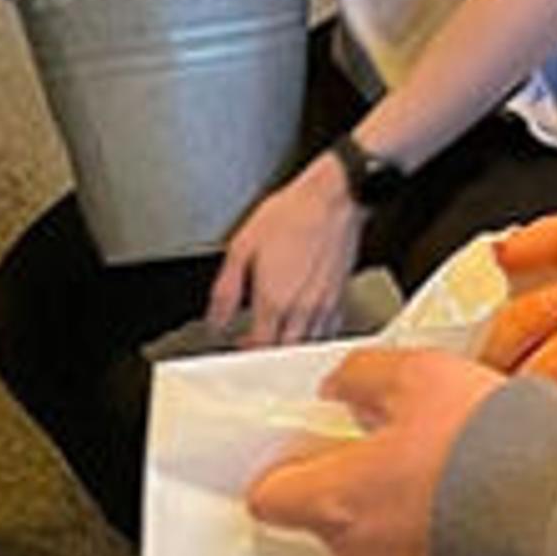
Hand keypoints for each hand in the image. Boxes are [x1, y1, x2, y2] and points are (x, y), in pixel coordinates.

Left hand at [206, 151, 364, 347]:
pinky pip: (329, 330)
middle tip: (254, 350)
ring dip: (291, 349)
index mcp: (275, 300)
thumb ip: (227, 289)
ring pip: (309, 346)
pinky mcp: (341, 296)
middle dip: (268, 357)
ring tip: (277, 340)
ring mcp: (326, 305)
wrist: (333, 198)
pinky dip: (315, 336)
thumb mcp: (242, 246)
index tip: (237, 349)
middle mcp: (303, 309)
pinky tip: (304, 327)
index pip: (259, 347)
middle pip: (285, 353)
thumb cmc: (291, 215)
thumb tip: (215, 318)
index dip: (246, 355)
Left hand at [243, 343, 505, 555]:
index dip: (283, 465)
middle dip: (351, 477)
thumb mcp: (419, 375)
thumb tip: (340, 384)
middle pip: (326, 514)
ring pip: (380, 534)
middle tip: (386, 441)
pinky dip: (441, 526)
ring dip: (400, 501)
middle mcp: (361, 550)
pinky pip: (429, 554)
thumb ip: (363, 376)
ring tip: (445, 461)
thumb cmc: (489, 449)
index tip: (305, 441)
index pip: (268, 496)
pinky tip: (476, 493)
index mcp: (335, 500)